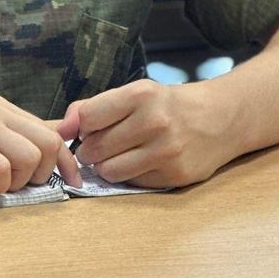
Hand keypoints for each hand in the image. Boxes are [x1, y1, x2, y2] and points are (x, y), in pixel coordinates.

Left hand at [57, 80, 232, 188]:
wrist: (218, 119)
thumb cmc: (166, 105)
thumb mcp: (133, 94)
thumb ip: (93, 107)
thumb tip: (61, 129)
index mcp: (140, 95)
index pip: (88, 117)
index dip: (80, 127)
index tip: (85, 129)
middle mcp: (154, 121)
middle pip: (95, 148)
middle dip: (90, 150)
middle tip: (101, 145)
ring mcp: (167, 151)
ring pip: (110, 171)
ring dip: (106, 167)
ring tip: (118, 155)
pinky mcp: (175, 175)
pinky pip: (133, 183)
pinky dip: (129, 176)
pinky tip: (140, 162)